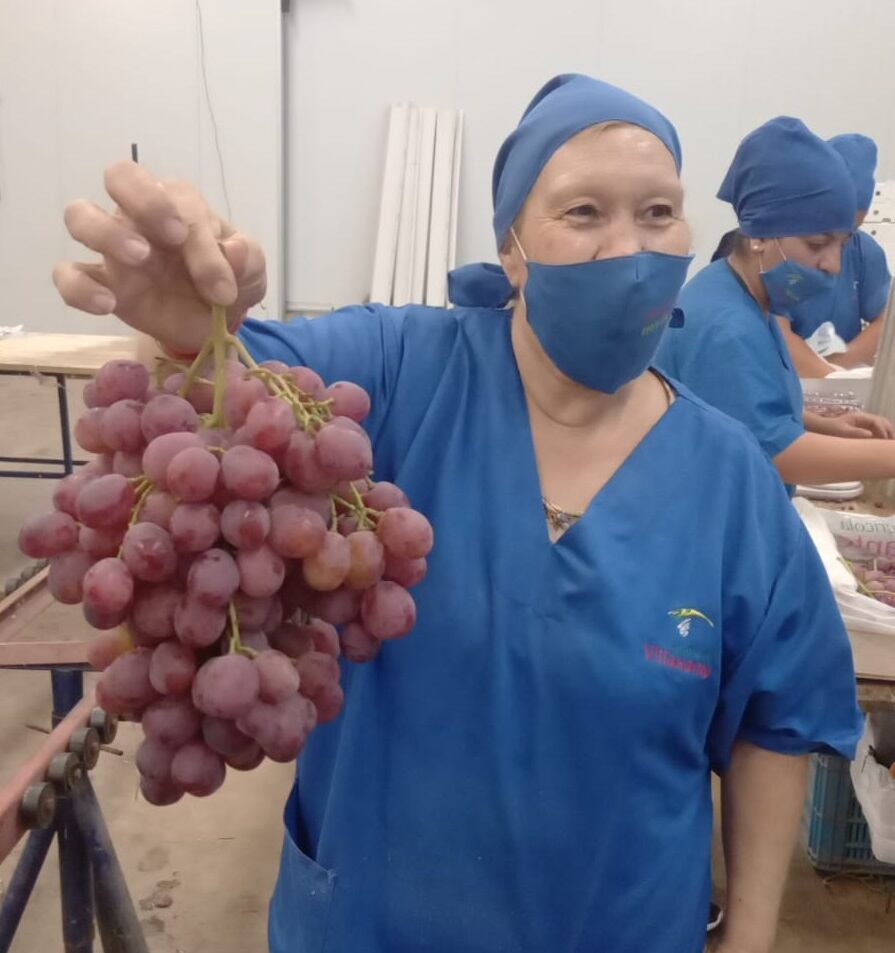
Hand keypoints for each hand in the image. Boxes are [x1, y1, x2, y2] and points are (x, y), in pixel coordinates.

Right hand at [53, 161, 266, 354]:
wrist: (213, 323)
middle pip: (120, 176)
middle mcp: (140, 216)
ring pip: (80, 215)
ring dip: (106, 232)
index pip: (178, 200)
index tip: (221, 286)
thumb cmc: (227, 283)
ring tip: (140, 260)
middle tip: (173, 238)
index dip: (201, 239)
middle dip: (144, 199)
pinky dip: (79, 287)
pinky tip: (107, 305)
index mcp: (179, 204)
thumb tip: (235, 250)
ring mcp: (113, 248)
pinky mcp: (100, 282)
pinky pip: (67, 274)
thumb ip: (248, 260)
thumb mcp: (250, 274)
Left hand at [827, 411, 894, 439]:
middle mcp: (864, 418)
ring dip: (887, 434)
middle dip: (889, 431)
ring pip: (882, 426)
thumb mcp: (842, 431)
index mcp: (860, 417)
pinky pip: (877, 431)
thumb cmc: (831, 429)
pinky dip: (882, 436)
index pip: (876, 421)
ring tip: (890, 444)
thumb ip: (855, 433)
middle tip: (891, 443)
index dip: (882, 430)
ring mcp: (865, 423)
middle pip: (882, 422)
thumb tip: (870, 434)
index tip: (884, 440)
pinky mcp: (864, 428)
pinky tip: (883, 445)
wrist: (823, 429)